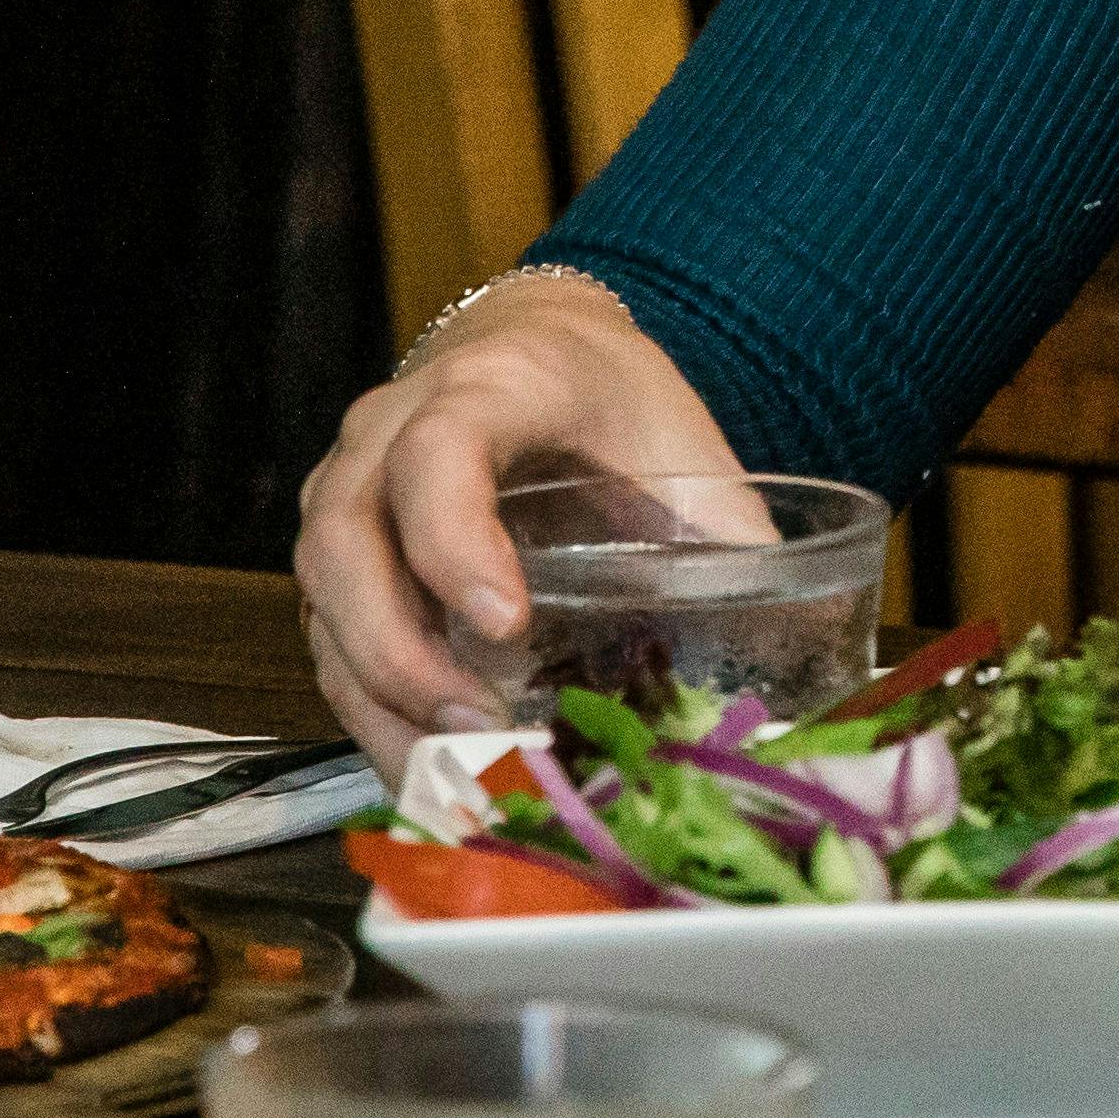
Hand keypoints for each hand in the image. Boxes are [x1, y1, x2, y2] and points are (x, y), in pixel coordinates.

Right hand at [292, 268, 746, 769]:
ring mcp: (347, 487)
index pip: (440, 452)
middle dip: (399, 647)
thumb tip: (797, 662)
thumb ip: (726, 539)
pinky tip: (427, 765)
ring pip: (321, 597)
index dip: (457, 540)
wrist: (540, 349)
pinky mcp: (337, 552)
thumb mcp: (683, 446)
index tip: (506, 623)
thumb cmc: (616, 405)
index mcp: (490, 384)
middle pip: (346, 537)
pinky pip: (325, 635)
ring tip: (452, 768)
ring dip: (378, 694)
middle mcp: (389, 427)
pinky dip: (369, 708)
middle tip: (474, 723)